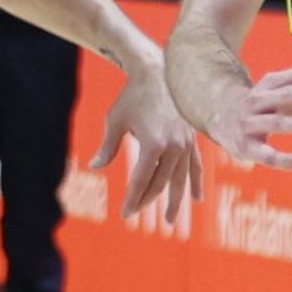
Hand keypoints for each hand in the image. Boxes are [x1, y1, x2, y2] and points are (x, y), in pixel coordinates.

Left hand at [92, 55, 201, 220]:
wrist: (158, 72)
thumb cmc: (132, 96)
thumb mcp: (115, 120)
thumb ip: (107, 146)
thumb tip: (95, 166)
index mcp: (153, 144)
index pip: (141, 180)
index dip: (132, 199)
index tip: (125, 213)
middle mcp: (173, 147)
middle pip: (159, 183)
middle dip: (146, 200)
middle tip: (134, 212)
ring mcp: (186, 143)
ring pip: (179, 179)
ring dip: (174, 200)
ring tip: (168, 220)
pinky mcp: (191, 138)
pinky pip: (195, 166)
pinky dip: (195, 183)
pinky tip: (196, 199)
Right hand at [202, 59, 291, 170]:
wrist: (216, 116)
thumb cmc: (262, 103)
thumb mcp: (283, 89)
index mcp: (270, 84)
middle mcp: (259, 101)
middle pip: (285, 94)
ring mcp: (251, 124)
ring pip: (276, 123)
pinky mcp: (246, 147)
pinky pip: (268, 156)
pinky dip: (287, 160)